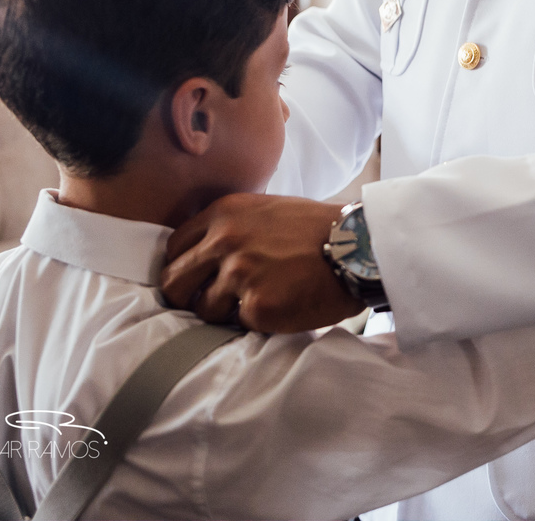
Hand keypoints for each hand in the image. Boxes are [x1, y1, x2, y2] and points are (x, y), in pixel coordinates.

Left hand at [161, 193, 364, 332]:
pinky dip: (257, 322)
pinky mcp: (258, 307)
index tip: (198, 279)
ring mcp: (239, 275)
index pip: (174, 249)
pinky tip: (282, 307)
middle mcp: (224, 241)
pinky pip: (240, 325)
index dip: (185, 268)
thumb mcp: (267, 210)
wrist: (360, 246)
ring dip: (226, 313)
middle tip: (211, 303)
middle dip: (187, 298)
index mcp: (224, 214)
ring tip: (259, 302)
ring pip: (204, 310)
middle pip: (174, 283)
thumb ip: (231, 228)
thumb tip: (203, 258)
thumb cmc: (320, 229)